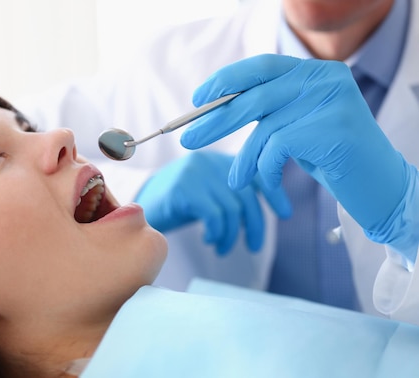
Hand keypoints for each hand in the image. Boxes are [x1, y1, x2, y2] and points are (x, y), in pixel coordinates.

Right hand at [135, 150, 290, 254]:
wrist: (134, 209)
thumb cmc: (176, 206)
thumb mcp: (207, 195)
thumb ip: (231, 195)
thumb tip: (264, 211)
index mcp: (218, 160)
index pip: (257, 171)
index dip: (274, 192)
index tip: (286, 213)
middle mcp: (209, 161)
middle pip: (247, 194)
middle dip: (255, 225)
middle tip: (254, 247)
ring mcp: (195, 172)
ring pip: (231, 209)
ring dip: (231, 235)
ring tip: (222, 248)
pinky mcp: (183, 188)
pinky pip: (214, 215)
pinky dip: (216, 232)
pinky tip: (209, 240)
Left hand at [181, 54, 411, 238]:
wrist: (380, 189)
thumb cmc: (332, 158)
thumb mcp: (297, 126)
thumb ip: (269, 109)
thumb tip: (214, 106)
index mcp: (317, 72)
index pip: (261, 67)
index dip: (226, 81)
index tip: (197, 99)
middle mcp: (326, 79)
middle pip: (254, 96)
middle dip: (215, 120)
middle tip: (186, 139)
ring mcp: (331, 101)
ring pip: (264, 128)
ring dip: (244, 159)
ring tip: (236, 181)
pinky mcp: (331, 129)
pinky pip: (277, 148)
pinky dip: (266, 169)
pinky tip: (269, 185)